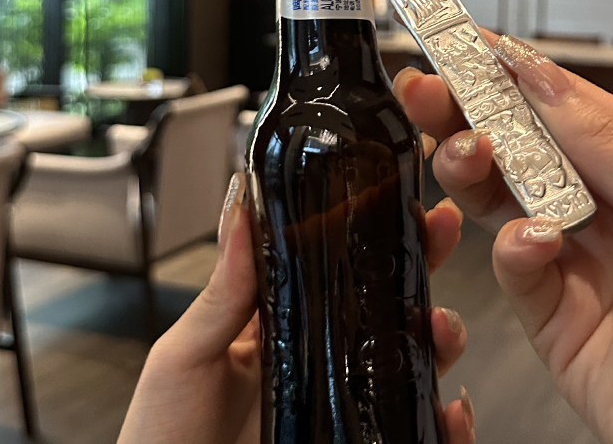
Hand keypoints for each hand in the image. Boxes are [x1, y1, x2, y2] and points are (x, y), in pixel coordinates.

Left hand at [118, 176, 474, 443]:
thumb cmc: (164, 436)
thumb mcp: (185, 356)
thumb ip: (219, 292)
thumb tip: (238, 207)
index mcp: (277, 318)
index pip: (330, 260)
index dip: (367, 225)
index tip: (396, 193)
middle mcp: (317, 351)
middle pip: (382, 297)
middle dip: (420, 260)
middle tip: (442, 231)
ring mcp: (339, 397)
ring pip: (408, 356)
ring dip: (441, 333)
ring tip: (443, 328)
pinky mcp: (358, 439)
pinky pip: (412, 427)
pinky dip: (443, 419)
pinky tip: (448, 409)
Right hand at [394, 33, 612, 443]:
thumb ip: (606, 142)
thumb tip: (539, 78)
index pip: (564, 102)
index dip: (510, 70)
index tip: (461, 44)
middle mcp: (608, 204)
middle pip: (522, 144)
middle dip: (471, 112)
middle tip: (429, 90)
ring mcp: (575, 255)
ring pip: (502, 196)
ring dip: (476, 168)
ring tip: (467, 152)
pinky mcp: (550, 309)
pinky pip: (512, 263)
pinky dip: (512, 248)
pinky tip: (531, 242)